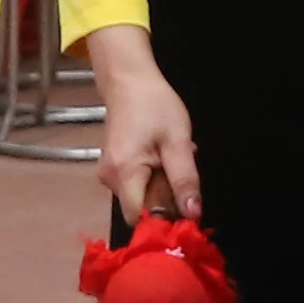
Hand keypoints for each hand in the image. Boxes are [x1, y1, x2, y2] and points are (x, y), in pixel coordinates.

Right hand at [83, 25, 198, 223]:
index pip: (140, 219)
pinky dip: (154, 177)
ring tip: (171, 158)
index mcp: (124, 174)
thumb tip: (194, 214)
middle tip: (180, 169)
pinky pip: (137, 185)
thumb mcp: (178, 142)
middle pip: (142, 208)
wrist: (129, 82)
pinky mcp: (113, 170)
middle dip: (166, 198)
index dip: (163, 221)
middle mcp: (110, 180)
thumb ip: (185, 180)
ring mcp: (109, 175)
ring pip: (142, 196)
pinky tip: (161, 157)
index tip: (185, 212)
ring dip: (162, 186)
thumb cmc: (154, 105)